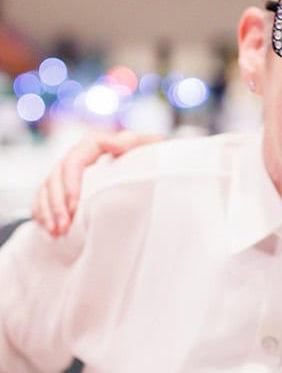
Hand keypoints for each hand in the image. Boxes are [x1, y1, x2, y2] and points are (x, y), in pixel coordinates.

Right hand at [31, 129, 163, 235]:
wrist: (146, 164)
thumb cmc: (148, 156)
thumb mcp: (147, 145)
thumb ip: (132, 141)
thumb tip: (111, 142)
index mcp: (94, 143)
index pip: (74, 161)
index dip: (71, 182)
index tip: (75, 204)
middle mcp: (77, 154)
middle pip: (57, 177)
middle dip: (58, 204)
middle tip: (64, 226)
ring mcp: (67, 170)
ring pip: (47, 188)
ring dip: (50, 211)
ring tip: (57, 231)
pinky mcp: (61, 184)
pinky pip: (42, 196)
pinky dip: (42, 211)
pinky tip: (48, 227)